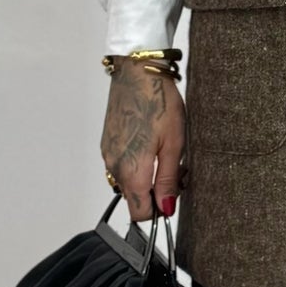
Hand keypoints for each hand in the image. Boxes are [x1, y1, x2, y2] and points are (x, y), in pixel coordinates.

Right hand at [100, 65, 185, 217]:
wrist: (137, 72)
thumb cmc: (159, 102)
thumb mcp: (174, 144)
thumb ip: (168, 180)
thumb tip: (165, 209)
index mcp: (132, 171)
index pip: (140, 214)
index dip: (159, 211)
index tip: (174, 196)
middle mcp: (114, 167)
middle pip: (135, 199)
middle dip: (157, 193)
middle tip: (178, 171)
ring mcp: (108, 155)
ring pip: (128, 183)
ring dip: (147, 178)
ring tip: (167, 155)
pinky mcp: (107, 144)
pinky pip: (122, 167)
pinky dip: (137, 165)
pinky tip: (153, 145)